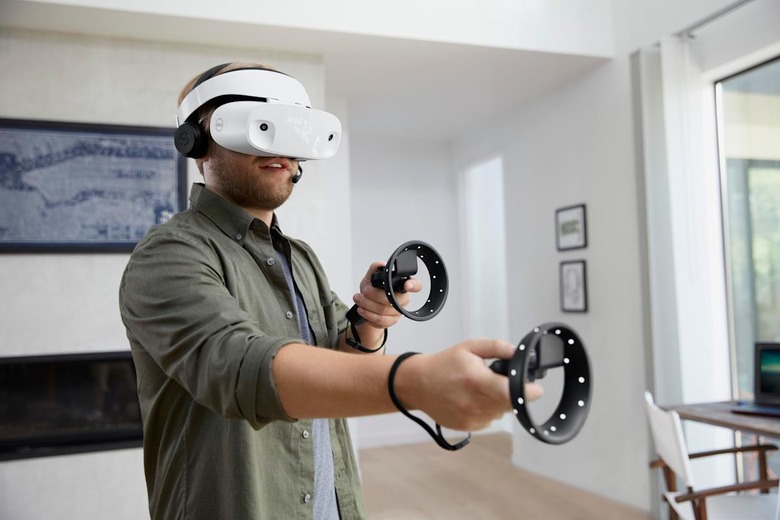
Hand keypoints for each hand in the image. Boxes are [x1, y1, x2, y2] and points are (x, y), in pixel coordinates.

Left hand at [352, 261, 420, 329]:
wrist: (366, 307)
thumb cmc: (371, 291)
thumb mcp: (370, 278)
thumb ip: (374, 269)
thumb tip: (380, 264)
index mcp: (401, 285)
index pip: (416, 285)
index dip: (414, 285)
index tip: (407, 285)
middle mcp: (403, 298)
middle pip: (394, 299)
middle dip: (375, 295)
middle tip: (364, 290)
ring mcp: (398, 311)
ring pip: (384, 310)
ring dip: (368, 304)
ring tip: (358, 298)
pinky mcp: (392, 321)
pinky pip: (381, 319)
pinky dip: (368, 314)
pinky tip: (362, 309)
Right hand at [392, 339, 543, 431]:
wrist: (418, 384)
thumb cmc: (444, 364)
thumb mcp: (470, 347)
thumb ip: (496, 347)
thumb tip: (517, 352)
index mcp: (476, 380)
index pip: (509, 392)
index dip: (527, 392)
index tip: (536, 389)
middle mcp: (474, 403)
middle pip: (509, 403)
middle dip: (513, 393)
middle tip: (503, 382)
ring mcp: (471, 418)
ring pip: (500, 412)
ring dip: (499, 402)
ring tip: (483, 389)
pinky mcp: (467, 427)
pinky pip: (489, 420)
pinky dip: (488, 410)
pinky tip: (474, 399)